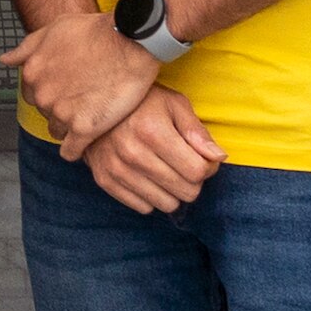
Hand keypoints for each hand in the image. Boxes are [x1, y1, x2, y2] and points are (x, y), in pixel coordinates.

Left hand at [9, 8, 159, 162]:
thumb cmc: (97, 31)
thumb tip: (5, 60)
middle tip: (85, 98)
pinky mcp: (83, 128)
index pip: (33, 94)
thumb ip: (27, 47)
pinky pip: (71, 151)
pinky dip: (78, 149)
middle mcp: (42, 95)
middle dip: (62, 108)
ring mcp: (61, 113)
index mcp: (33, 72)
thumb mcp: (55, 28)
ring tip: (93, 114)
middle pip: (46, 113)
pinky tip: (89, 138)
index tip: (69, 89)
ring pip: (58, 131)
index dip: (52, 92)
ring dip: (72, 126)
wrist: (131, 40)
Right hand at [82, 84, 224, 214]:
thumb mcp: (174, 104)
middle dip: (193, 181)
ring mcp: (116, 169)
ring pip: (167, 204)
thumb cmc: (142, 103)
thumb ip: (197, 132)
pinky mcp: (104, 180)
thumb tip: (218, 158)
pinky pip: (143, 207)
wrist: (92, 105)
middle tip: (184, 164)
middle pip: (186, 192)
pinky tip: (148, 176)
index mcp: (153, 131)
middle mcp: (133, 153)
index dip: (208, 167)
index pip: (197, 172)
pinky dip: (151, 196)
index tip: (202, 158)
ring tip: (166, 170)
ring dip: (173, 191)